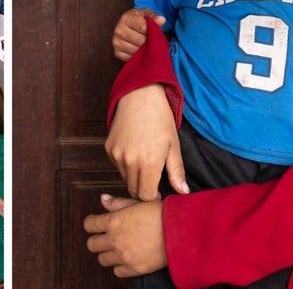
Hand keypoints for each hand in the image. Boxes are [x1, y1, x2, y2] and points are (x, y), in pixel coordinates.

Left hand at [85, 194, 166, 277]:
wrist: (181, 232)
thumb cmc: (162, 214)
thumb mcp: (138, 203)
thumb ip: (117, 203)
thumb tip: (103, 199)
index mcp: (114, 221)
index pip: (89, 225)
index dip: (92, 223)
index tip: (96, 224)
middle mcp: (115, 240)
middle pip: (91, 244)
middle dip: (97, 240)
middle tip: (106, 237)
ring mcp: (123, 256)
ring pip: (102, 259)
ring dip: (108, 254)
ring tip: (118, 248)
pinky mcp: (134, 269)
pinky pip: (117, 272)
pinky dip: (120, 266)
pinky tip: (128, 258)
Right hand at [106, 84, 186, 199]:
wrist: (140, 95)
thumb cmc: (161, 118)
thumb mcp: (174, 145)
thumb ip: (177, 172)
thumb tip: (183, 193)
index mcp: (149, 162)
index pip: (146, 196)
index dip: (153, 197)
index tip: (159, 191)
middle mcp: (130, 161)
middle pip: (134, 190)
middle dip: (143, 190)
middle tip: (154, 180)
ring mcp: (117, 155)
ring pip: (125, 178)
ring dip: (134, 177)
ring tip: (145, 162)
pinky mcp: (108, 149)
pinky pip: (118, 166)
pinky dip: (126, 165)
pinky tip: (135, 151)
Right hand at [113, 8, 163, 60]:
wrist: (129, 26)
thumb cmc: (140, 20)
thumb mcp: (147, 14)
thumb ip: (154, 17)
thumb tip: (161, 20)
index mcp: (126, 18)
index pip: (143, 27)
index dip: (151, 30)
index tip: (152, 30)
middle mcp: (118, 30)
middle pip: (141, 41)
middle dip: (149, 41)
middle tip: (150, 38)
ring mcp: (117, 43)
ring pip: (137, 51)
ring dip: (144, 49)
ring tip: (146, 44)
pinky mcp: (117, 53)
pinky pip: (132, 58)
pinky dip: (138, 56)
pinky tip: (140, 49)